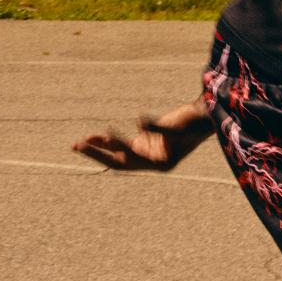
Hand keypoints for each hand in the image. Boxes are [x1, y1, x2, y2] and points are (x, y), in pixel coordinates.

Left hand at [73, 113, 201, 172]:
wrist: (204, 116)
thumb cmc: (194, 122)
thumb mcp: (177, 125)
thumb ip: (157, 126)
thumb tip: (139, 122)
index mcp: (161, 164)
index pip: (132, 158)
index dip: (117, 147)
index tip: (105, 134)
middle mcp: (151, 162)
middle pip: (119, 162)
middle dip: (98, 154)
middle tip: (78, 146)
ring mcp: (147, 154)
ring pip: (117, 155)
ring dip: (98, 149)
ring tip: (77, 144)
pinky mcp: (144, 144)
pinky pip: (121, 145)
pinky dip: (108, 140)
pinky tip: (94, 135)